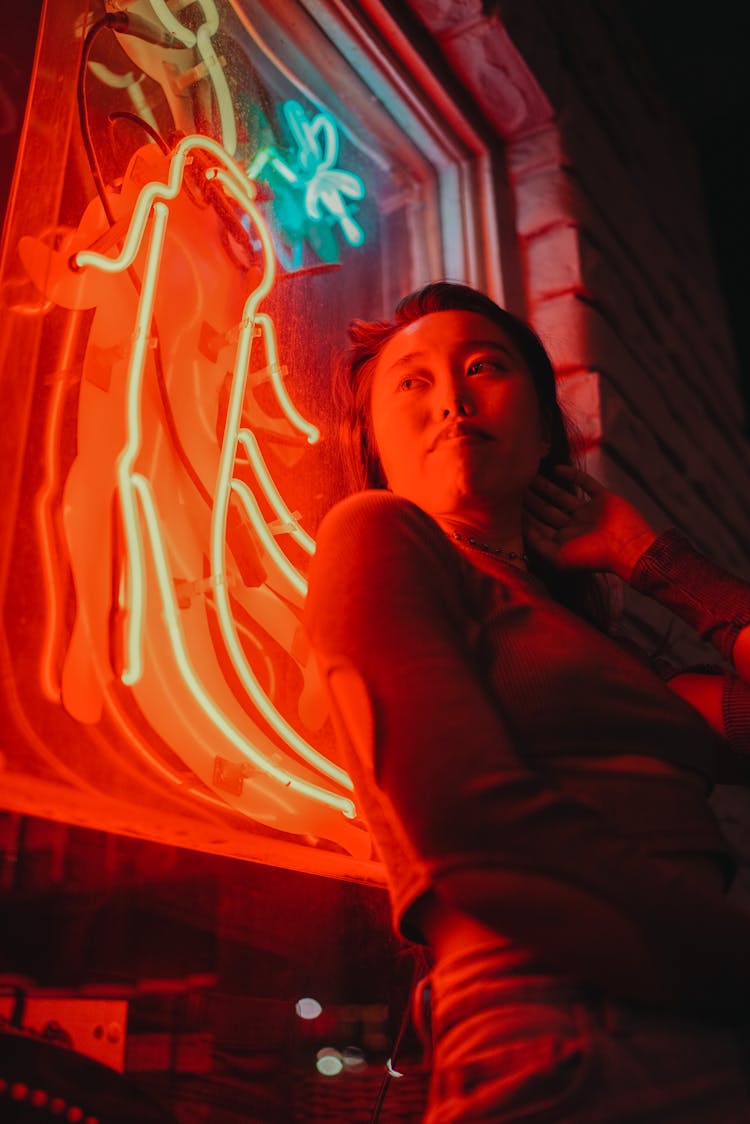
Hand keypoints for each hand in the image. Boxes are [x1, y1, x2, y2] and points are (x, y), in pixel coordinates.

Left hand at [523, 466, 658, 579]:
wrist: (630, 549)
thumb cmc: (594, 558)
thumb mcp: (558, 557)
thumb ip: (537, 544)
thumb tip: (519, 529)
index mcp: (563, 542)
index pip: (537, 526)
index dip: (522, 515)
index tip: (506, 503)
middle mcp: (574, 527)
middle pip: (546, 509)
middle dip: (531, 498)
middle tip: (514, 484)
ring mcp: (588, 512)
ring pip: (561, 495)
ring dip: (545, 486)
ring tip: (529, 474)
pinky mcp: (603, 499)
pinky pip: (585, 483)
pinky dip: (572, 475)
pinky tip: (556, 468)